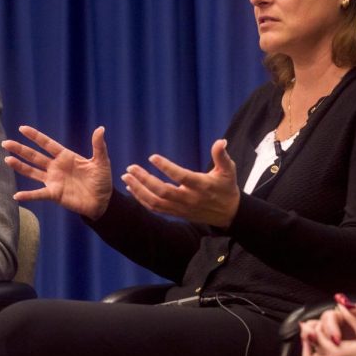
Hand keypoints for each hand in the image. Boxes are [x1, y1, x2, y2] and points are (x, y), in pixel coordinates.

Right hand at [3, 125, 111, 219]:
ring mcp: (53, 181)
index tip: (22, 128)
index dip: (35, 136)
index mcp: (66, 157)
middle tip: (5, 143)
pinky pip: (39, 194)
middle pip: (34, 156)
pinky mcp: (55, 194)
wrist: (103, 201)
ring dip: (20, 166)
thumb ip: (98, 146)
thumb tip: (101, 129)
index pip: (47, 144)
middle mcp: (56, 167)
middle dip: (20, 149)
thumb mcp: (102, 161)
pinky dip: (28, 195)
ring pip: (32, 172)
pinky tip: (16, 195)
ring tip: (7, 159)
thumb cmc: (102, 180)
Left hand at [120, 139, 239, 227]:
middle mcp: (189, 198)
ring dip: (139, 190)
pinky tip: (132, 188)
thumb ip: (222, 156)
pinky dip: (142, 199)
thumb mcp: (229, 170)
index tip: (152, 157)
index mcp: (201, 186)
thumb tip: (221, 141)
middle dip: (144, 180)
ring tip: (126, 177)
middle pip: (163, 191)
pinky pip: (156, 208)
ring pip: (156, 202)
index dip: (166, 167)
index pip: (181, 177)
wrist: (229, 213)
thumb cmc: (226, 187)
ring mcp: (181, 208)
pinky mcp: (176, 213)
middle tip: (131, 167)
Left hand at [299, 301, 355, 355]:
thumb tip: (341, 304)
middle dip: (310, 339)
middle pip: (316, 352)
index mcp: (341, 352)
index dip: (316, 327)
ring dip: (314, 353)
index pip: (319, 338)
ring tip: (311, 344)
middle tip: (306, 329)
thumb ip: (352, 315)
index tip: (312, 320)